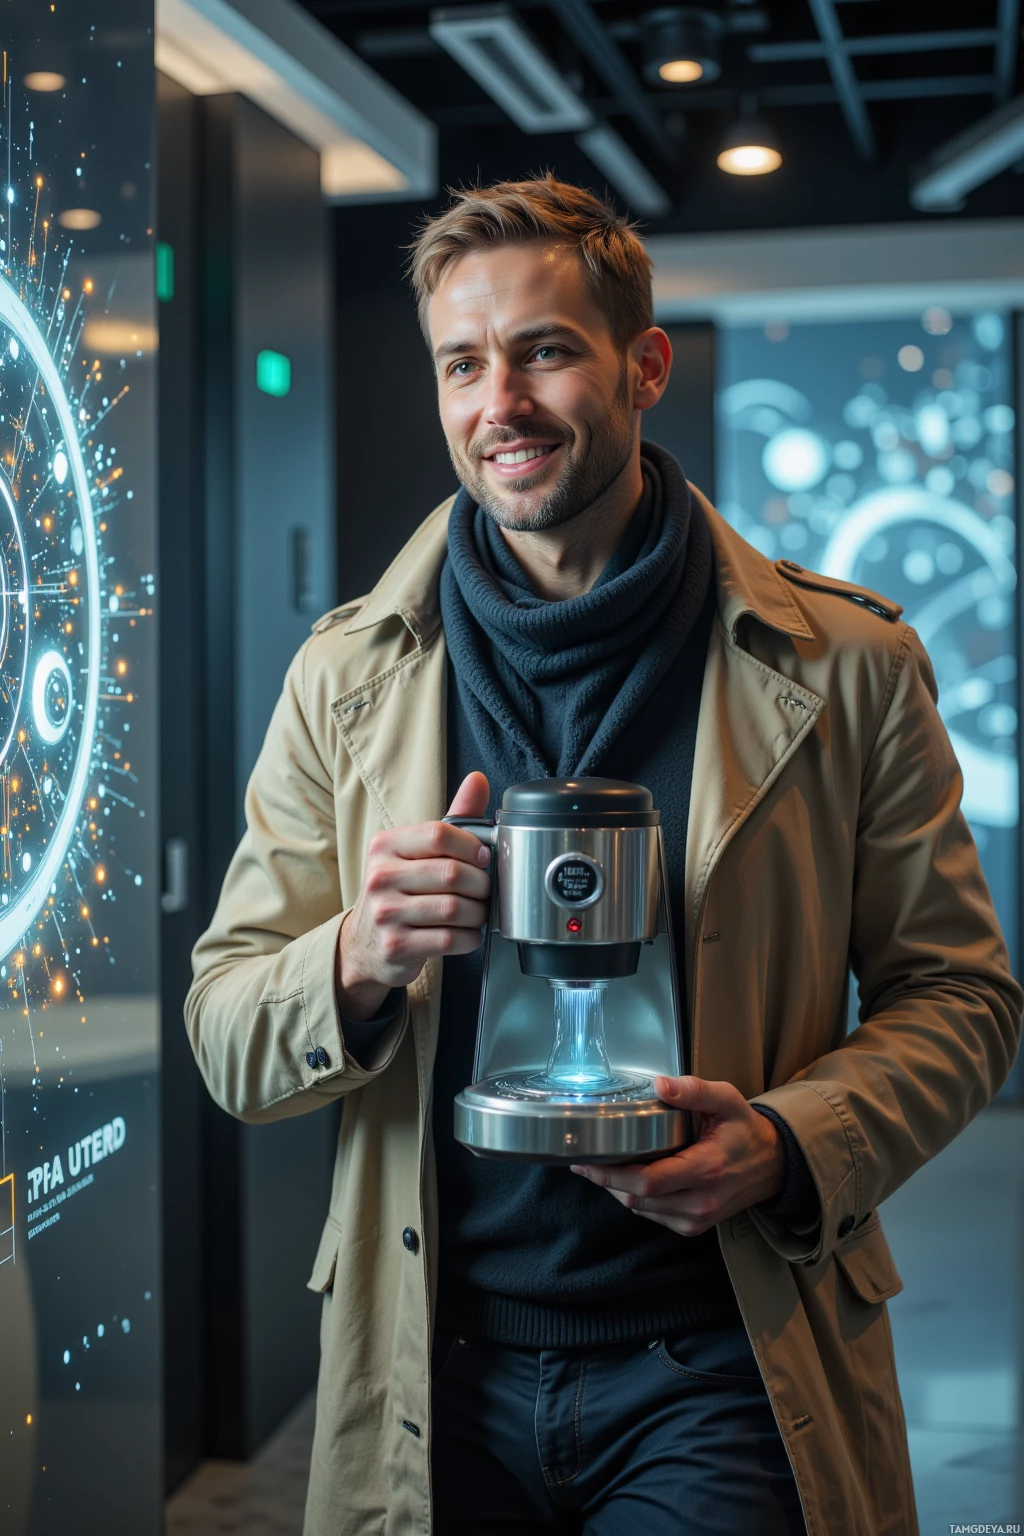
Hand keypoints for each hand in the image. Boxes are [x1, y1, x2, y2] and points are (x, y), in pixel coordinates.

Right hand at [337, 772, 491, 1019]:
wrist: (365, 944)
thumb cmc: (399, 890)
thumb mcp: (418, 852)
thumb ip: (453, 819)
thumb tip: (478, 780)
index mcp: (385, 846)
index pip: (438, 834)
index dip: (472, 846)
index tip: (484, 857)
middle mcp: (380, 877)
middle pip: (451, 874)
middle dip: (481, 884)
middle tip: (484, 890)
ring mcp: (386, 914)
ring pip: (454, 908)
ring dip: (479, 912)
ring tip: (478, 912)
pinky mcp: (397, 945)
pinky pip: (450, 939)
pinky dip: (470, 937)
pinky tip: (468, 932)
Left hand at [571, 1075, 786, 1236]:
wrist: (772, 1166)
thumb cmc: (745, 1129)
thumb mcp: (727, 1099)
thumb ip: (693, 1090)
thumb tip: (660, 1085)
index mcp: (707, 1168)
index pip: (648, 1181)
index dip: (611, 1174)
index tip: (587, 1161)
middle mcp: (701, 1201)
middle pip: (638, 1199)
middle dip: (606, 1181)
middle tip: (586, 1162)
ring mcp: (697, 1218)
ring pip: (641, 1210)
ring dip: (618, 1190)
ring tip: (604, 1166)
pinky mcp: (693, 1226)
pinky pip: (653, 1216)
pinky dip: (636, 1199)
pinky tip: (630, 1178)